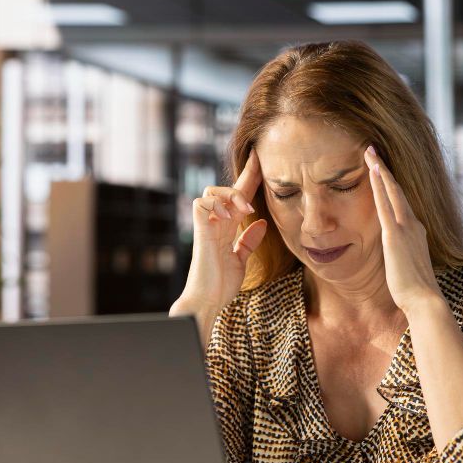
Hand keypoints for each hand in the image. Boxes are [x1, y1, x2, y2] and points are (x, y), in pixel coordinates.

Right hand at [172, 149, 267, 331]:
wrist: (208, 301)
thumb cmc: (221, 284)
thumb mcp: (241, 260)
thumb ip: (248, 241)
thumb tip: (261, 223)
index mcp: (227, 228)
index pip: (240, 198)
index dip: (251, 180)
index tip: (262, 161)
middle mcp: (216, 223)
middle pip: (229, 188)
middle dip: (246, 176)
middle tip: (259, 170)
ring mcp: (206, 226)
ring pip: (212, 190)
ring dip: (231, 195)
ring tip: (245, 210)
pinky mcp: (199, 231)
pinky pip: (201, 203)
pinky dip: (216, 205)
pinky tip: (230, 217)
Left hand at [365, 145, 442, 315]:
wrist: (424, 300)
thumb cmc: (416, 290)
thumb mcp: (408, 266)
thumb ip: (403, 255)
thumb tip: (397, 255)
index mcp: (416, 232)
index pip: (401, 203)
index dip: (391, 185)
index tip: (382, 171)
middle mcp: (413, 225)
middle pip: (397, 190)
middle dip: (385, 169)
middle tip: (372, 150)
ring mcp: (405, 228)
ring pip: (392, 191)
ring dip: (380, 169)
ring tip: (369, 151)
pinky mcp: (394, 235)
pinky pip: (385, 204)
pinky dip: (380, 185)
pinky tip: (373, 170)